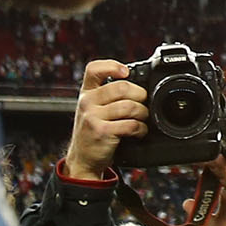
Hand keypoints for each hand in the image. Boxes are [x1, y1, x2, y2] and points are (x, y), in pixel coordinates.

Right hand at [66, 59, 145, 179]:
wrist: (82, 159)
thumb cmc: (93, 132)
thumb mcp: (92, 109)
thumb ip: (107, 95)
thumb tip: (137, 84)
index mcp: (86, 93)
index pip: (94, 69)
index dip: (112, 66)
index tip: (126, 72)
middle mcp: (87, 102)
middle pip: (121, 87)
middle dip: (140, 95)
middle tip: (143, 102)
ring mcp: (93, 117)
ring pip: (129, 106)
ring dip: (143, 113)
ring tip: (142, 119)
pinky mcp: (102, 132)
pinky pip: (130, 124)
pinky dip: (140, 128)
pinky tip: (139, 131)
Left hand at [190, 159, 225, 225]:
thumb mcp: (214, 225)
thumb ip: (202, 213)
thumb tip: (185, 203)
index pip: (216, 178)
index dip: (208, 169)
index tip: (198, 159)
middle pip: (223, 174)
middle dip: (215, 164)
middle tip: (204, 153)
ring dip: (225, 169)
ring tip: (216, 159)